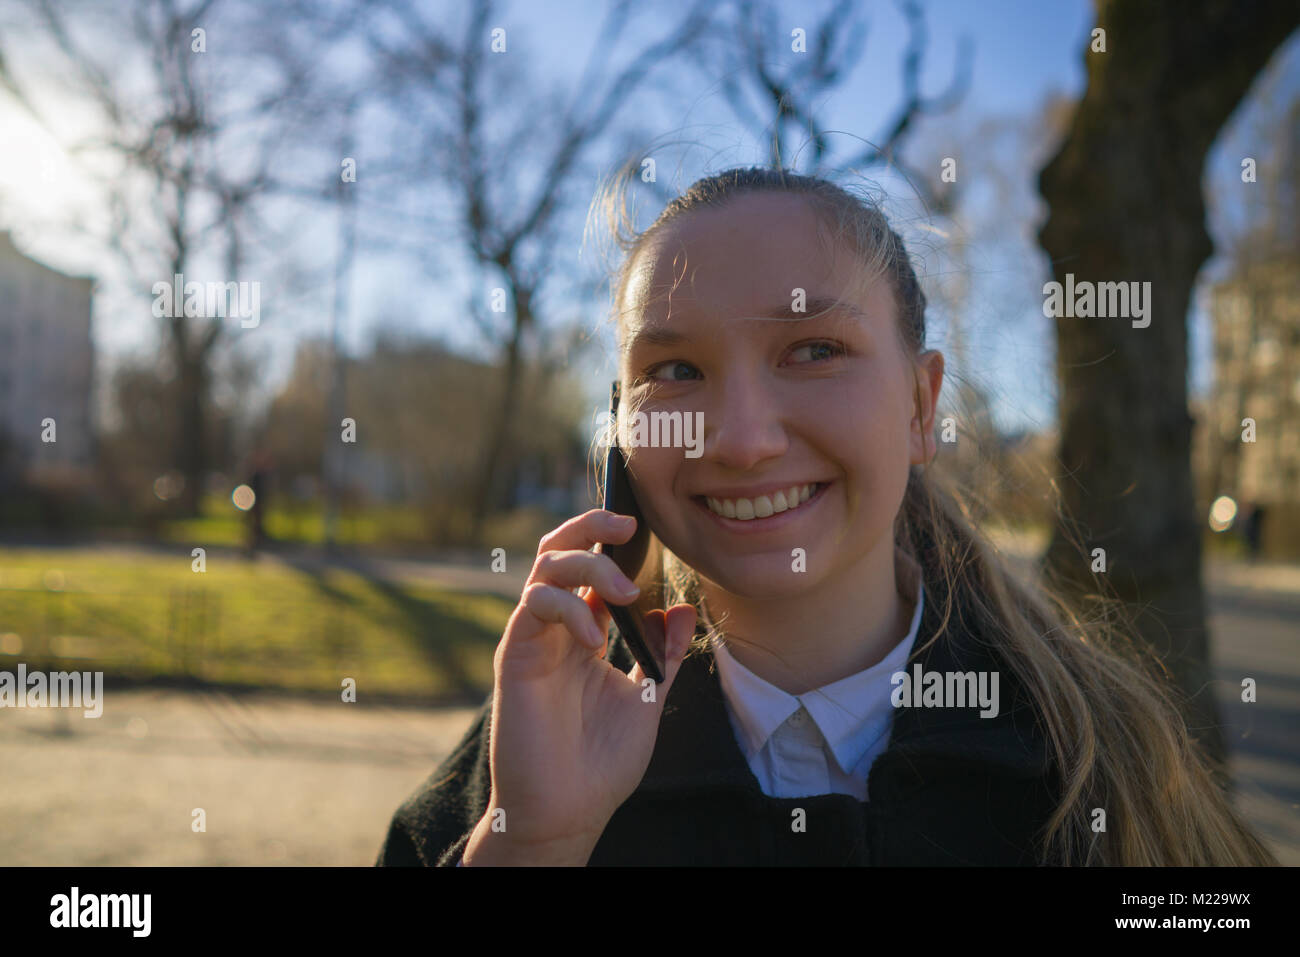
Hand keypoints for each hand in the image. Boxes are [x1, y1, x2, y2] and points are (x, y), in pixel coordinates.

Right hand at [464, 508, 695, 863]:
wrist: (570, 809)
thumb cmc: (602, 762)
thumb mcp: (647, 698)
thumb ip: (662, 652)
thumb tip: (682, 607)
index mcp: (584, 631)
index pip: (591, 565)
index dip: (612, 539)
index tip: (646, 526)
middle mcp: (555, 627)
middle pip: (560, 548)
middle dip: (591, 524)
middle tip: (628, 522)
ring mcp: (534, 637)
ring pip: (546, 564)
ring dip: (589, 564)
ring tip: (625, 592)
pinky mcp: (516, 654)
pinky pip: (535, 603)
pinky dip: (568, 606)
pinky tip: (595, 637)